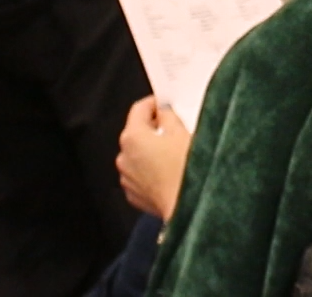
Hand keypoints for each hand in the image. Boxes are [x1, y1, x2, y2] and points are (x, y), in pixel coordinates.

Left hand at [117, 95, 190, 220]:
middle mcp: (124, 156)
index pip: (139, 109)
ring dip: (151, 152)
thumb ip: (168, 116)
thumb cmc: (185, 169)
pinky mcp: (134, 194)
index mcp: (133, 137)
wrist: (187, 207)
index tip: (164, 104)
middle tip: (175, 130)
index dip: (154, 103)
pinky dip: (150, 171)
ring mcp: (127, 177)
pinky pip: (140, 175)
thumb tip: (163, 112)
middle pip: (136, 133)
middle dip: (153, 129)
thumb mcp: (181, 133)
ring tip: (173, 156)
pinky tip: (168, 173)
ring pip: (137, 155)